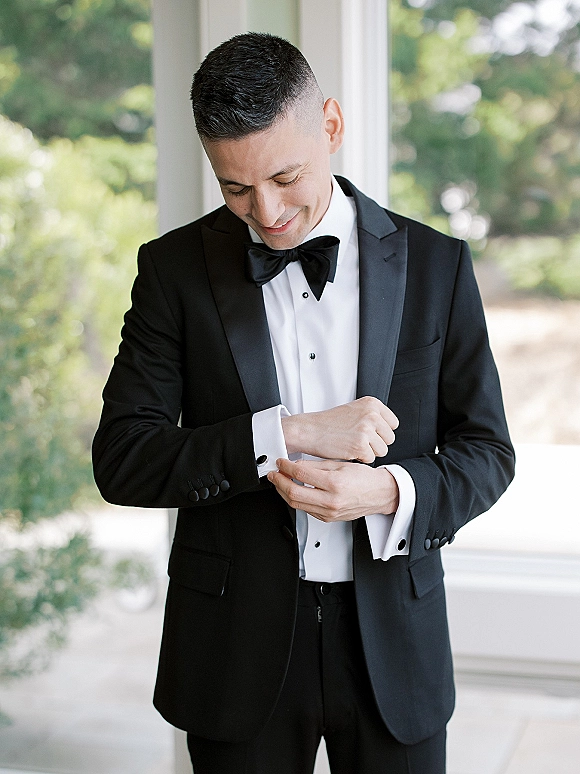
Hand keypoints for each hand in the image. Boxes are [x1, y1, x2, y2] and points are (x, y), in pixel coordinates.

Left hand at [268, 458, 398, 521]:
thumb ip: (315, 465)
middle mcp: (330, 500)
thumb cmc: (364, 478)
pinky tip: (293, 491)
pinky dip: (296, 500)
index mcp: (334, 483)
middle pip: (293, 493)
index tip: (280, 462)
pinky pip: (305, 509)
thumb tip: (295, 465)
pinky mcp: (327, 518)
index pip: (301, 474)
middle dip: (278, 481)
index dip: (286, 467)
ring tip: (279, 481)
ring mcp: (328, 512)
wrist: (379, 494)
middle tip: (273, 473)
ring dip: (283, 492)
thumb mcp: (340, 464)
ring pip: (296, 504)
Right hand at [281, 396, 398, 463]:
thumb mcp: (354, 410)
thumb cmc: (329, 423)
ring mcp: (366, 430)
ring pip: (382, 450)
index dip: (381, 432)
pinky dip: (360, 458)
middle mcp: (372, 414)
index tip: (368, 433)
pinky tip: (348, 450)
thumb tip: (389, 429)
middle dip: (376, 443)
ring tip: (352, 444)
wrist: (309, 430)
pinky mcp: (360, 445)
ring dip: (369, 452)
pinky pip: (371, 459)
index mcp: (372, 403)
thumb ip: (373, 416)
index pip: (393, 424)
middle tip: (358, 440)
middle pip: (390, 438)